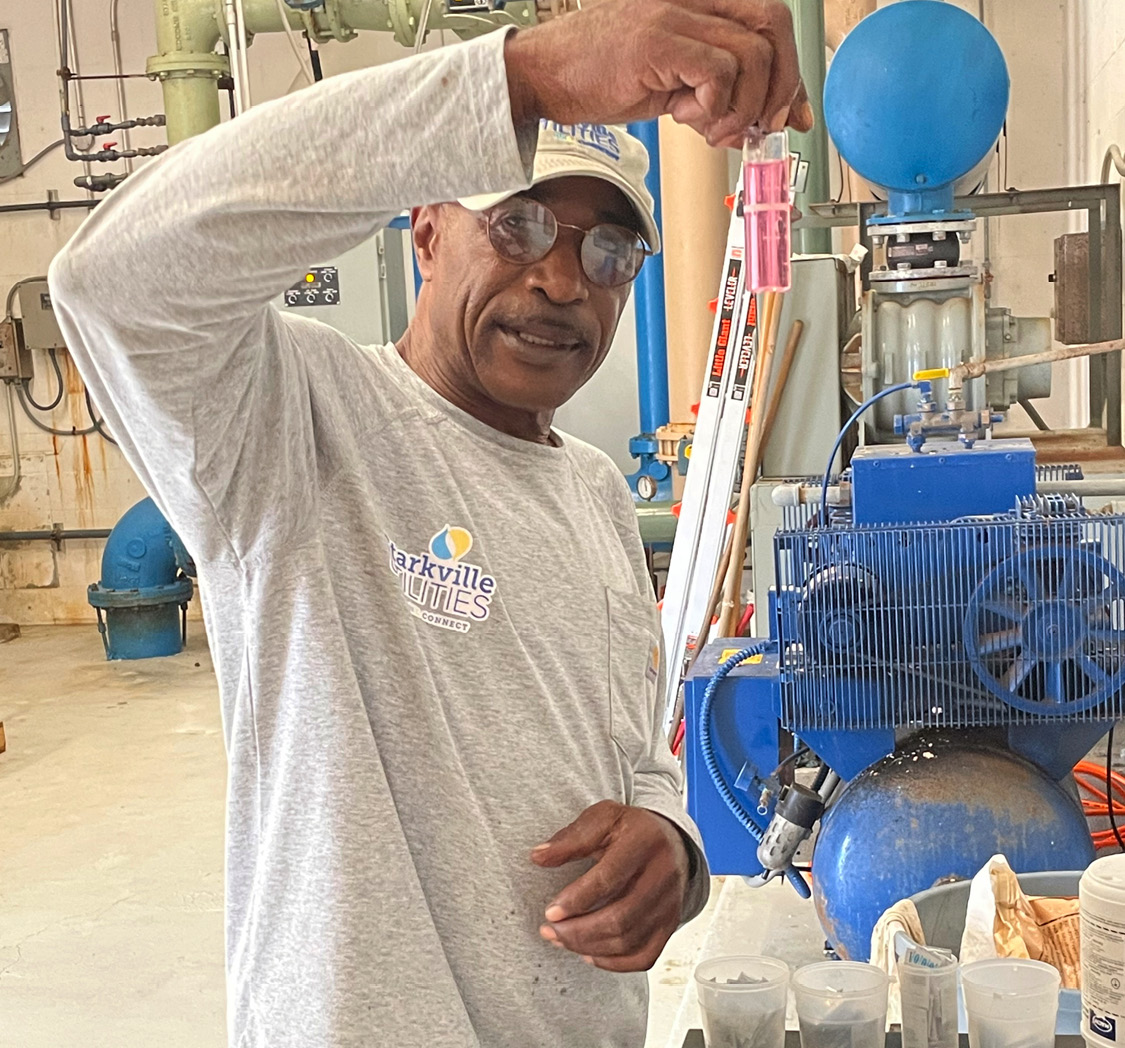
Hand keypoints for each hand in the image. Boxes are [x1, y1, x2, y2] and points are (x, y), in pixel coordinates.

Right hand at [504, 0, 811, 148]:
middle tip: (761, 126)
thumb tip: (755, 120)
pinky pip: (718, 74)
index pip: (768, 23)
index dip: (792, 73)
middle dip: (781, 85)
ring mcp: (675, 15)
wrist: (540, 74)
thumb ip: (713, 92)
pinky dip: (715, 108)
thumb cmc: (594, 75)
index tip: (793, 113)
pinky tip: (689, 119)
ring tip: (712, 128)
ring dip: (743, 107)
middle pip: (773, 26)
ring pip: (752, 55)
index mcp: (697, 4)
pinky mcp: (659, 41)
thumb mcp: (668, 81)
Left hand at [531, 800, 690, 971]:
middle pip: (620, 917)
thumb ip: (570, 839)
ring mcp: (670, 903)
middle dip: (578, 932)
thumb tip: (538, 857)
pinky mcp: (670, 924)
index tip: (550, 912)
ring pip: (629, 940)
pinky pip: (645, 956)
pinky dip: (614, 963)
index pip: (609, 878)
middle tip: (549, 931)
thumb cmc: (631, 829)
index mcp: (644, 842)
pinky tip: (589, 955)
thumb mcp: (602, 818)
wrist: (672, 840)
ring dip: (589, 947)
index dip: (577, 900)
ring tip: (560, 939)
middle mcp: (663, 875)